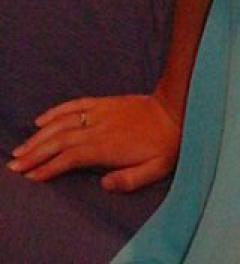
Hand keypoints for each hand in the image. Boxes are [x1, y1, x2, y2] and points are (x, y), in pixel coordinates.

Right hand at [7, 93, 180, 191]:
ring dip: (39, 136)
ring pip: (63, 124)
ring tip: (20, 149)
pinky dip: (56, 111)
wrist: (177, 109)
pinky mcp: (104, 102)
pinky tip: (41, 120)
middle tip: (14, 165)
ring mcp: (101, 112)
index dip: (49, 168)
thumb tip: (103, 184)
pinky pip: (76, 105)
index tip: (31, 177)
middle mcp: (99, 128)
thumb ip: (129, 180)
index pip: (70, 158)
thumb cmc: (167, 143)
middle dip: (35, 154)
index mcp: (108, 147)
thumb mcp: (156, 169)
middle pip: (60, 141)